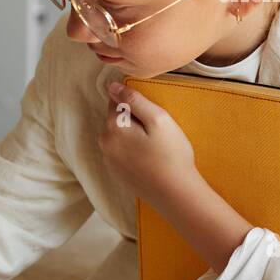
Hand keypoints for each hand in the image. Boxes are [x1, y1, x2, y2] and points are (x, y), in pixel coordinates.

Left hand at [100, 79, 198, 210]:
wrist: (175, 194)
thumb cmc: (170, 154)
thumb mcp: (158, 119)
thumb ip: (134, 99)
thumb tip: (112, 86)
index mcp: (112, 127)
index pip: (117, 102)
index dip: (137, 104)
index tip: (152, 117)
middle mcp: (104, 143)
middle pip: (117, 120)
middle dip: (134, 120)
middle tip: (157, 133)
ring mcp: (108, 160)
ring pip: (119, 136)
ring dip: (133, 136)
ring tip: (155, 147)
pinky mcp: (116, 173)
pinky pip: (122, 152)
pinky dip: (133, 151)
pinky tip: (150, 159)